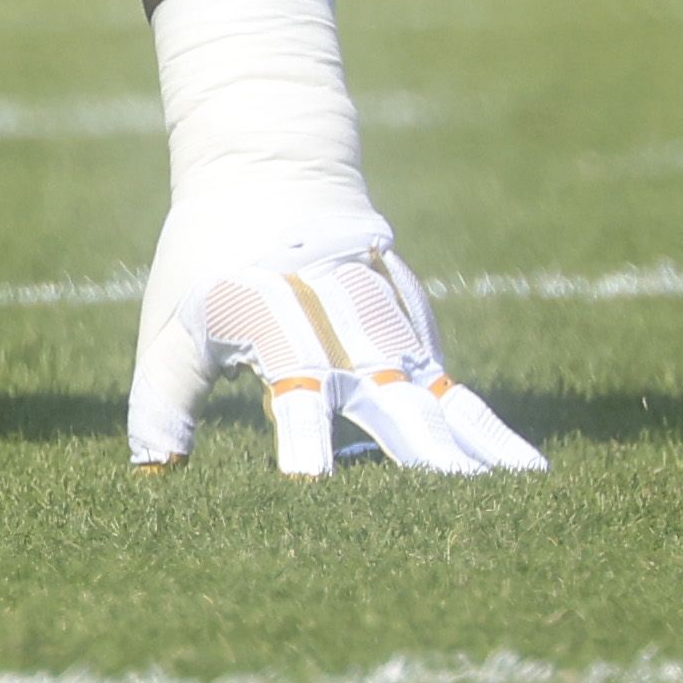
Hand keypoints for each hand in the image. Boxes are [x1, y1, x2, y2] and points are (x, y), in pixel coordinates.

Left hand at [129, 200, 545, 476]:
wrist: (269, 165)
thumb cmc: (206, 255)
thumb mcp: (174, 321)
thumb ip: (165, 398)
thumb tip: (153, 474)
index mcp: (281, 330)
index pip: (295, 399)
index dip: (304, 443)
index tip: (310, 484)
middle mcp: (345, 332)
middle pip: (393, 403)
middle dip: (427, 459)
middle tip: (462, 516)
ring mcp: (390, 323)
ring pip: (441, 390)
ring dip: (479, 441)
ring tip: (529, 490)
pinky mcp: (412, 318)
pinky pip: (448, 373)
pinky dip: (478, 417)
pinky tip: (512, 466)